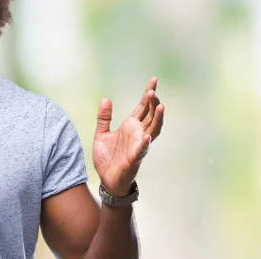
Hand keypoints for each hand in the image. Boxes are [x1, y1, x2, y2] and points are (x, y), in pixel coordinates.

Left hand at [92, 77, 163, 196]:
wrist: (106, 180)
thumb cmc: (107, 158)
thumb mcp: (101, 134)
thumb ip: (104, 118)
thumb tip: (106, 99)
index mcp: (130, 127)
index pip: (143, 107)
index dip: (148, 94)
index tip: (154, 80)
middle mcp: (138, 134)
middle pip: (150, 115)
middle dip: (153, 103)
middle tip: (152, 91)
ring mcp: (138, 146)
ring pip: (152, 130)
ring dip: (156, 119)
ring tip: (159, 106)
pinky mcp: (134, 159)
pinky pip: (141, 150)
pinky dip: (144, 143)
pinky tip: (146, 136)